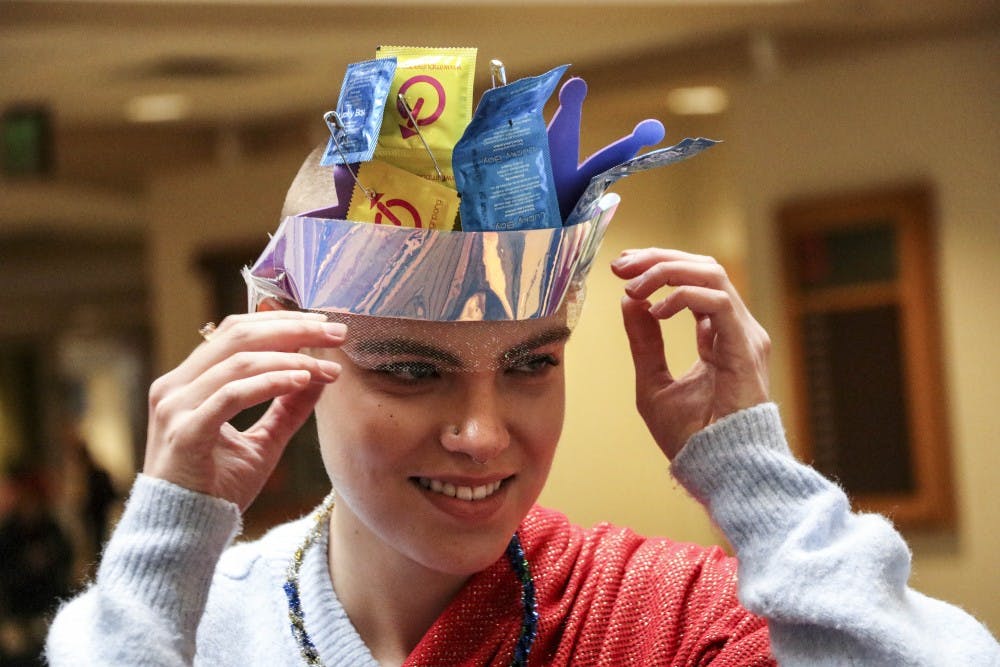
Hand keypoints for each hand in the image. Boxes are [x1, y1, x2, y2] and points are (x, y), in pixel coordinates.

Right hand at [142, 311, 344, 510]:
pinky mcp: (185, 431)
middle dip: (293, 328)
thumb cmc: (218, 489)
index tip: (326, 325)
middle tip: (336, 332)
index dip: (282, 321)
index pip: (236, 331)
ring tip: (327, 366)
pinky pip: (232, 395)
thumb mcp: (263, 441)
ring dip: (291, 358)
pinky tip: (301, 380)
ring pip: (239, 361)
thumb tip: (321, 373)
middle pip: (238, 335)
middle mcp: (176, 387)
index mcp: (189, 382)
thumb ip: (289, 406)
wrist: (184, 535)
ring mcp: (176, 407)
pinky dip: (270, 382)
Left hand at [611, 249, 769, 459]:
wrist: (719, 471)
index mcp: (719, 336)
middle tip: (621, 265)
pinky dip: (682, 297)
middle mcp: (736, 329)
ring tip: (633, 285)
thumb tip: (629, 302)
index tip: (621, 269)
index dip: (658, 267)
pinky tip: (655, 310)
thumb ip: (644, 342)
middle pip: (703, 268)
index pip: (694, 281)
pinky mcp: (745, 346)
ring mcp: (745, 335)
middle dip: (659, 258)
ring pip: (712, 274)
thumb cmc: (692, 438)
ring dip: (666, 271)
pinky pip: (717, 302)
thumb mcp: (654, 381)